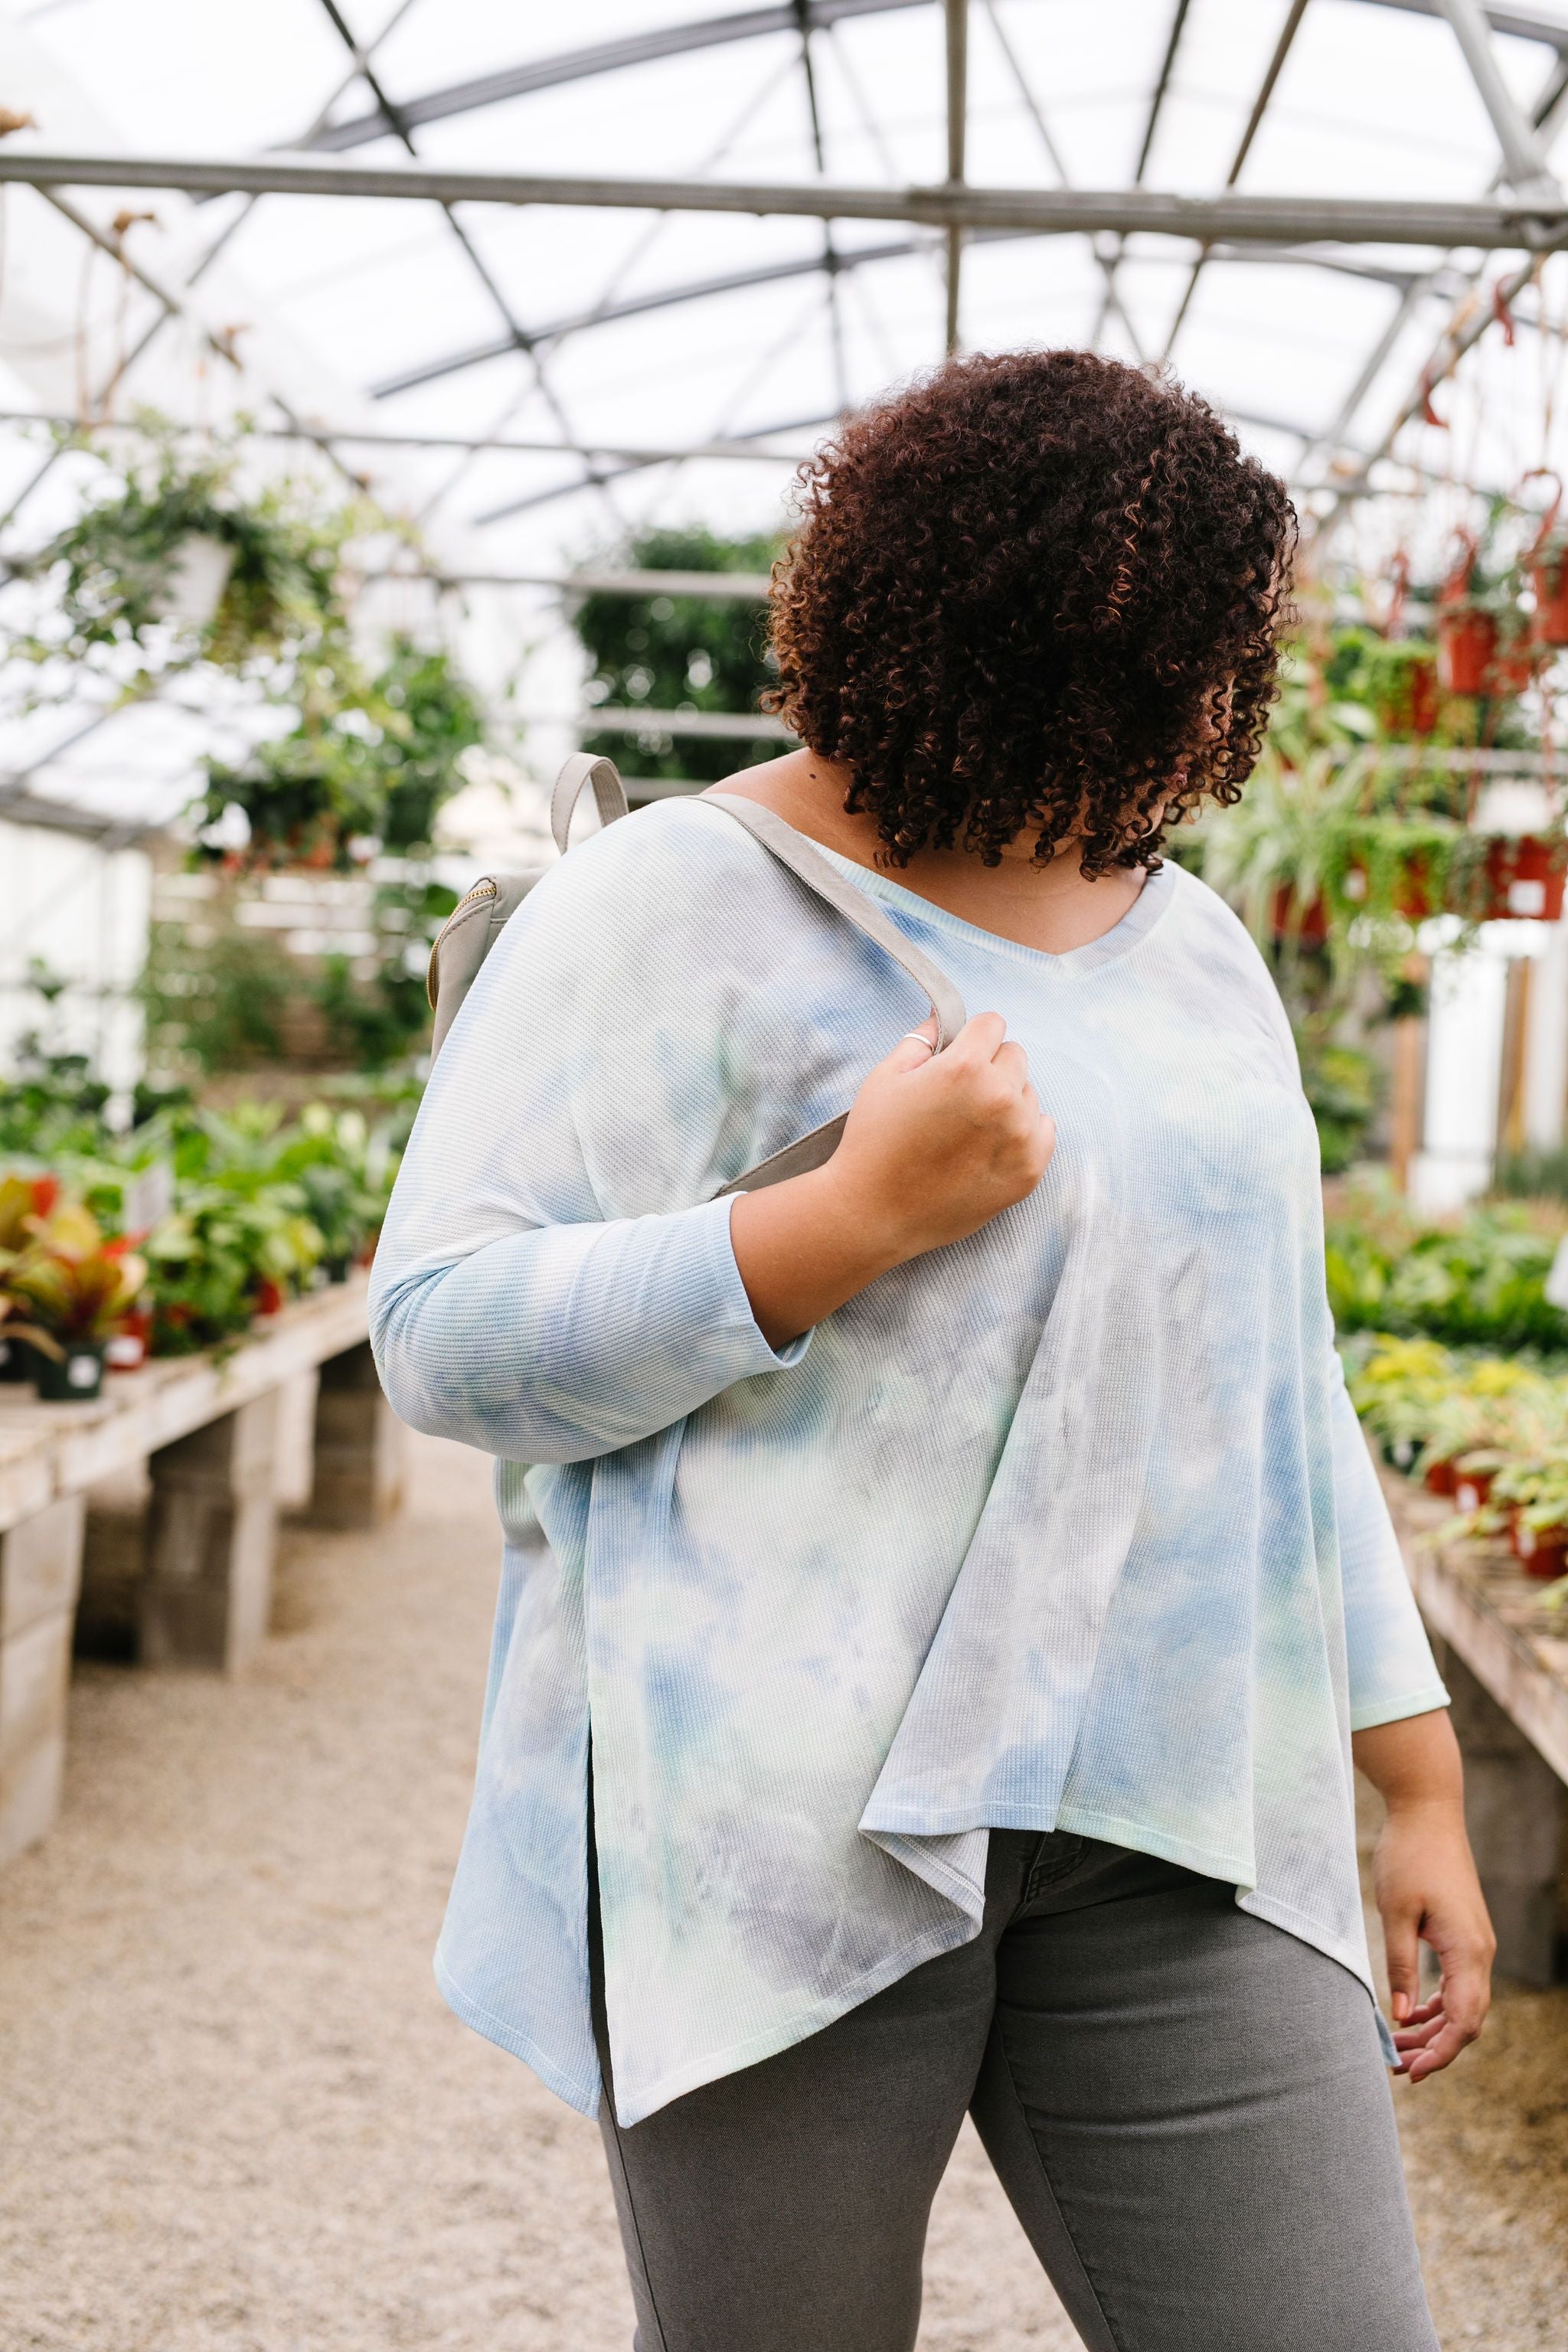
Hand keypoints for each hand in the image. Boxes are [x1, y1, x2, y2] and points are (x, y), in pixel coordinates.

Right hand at [729, 1011, 1052, 1347]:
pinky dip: (1022, 1133)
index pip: (993, 1024)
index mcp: (965, 1068)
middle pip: (1015, 1056)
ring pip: (1029, 1094)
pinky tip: (988, 1146)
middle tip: (958, 1097)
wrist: (873, 1213)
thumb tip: (944, 1018)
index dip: (971, 1037)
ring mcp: (1019, 1137)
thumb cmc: (873, 1144)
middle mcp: (1000, 1098)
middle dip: (990, 1067)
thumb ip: (922, 1039)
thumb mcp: (886, 1077)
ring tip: (968, 1129)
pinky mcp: (1029, 1171)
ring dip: (1006, 1101)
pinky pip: (1043, 1130)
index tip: (958, 1054)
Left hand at [1373, 1797, 1494, 2082]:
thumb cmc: (1409, 1857)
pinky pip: (1457, 1982)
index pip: (1463, 2021)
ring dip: (1433, 2028)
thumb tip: (1399, 2015)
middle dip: (1435, 2048)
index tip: (1411, 2073)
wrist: (1428, 1813)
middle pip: (1466, 2019)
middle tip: (1397, 2067)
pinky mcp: (1464, 1934)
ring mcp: (1475, 1943)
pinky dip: (1436, 2003)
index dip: (1440, 2053)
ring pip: (1462, 2003)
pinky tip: (1411, 2013)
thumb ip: (1399, 1965)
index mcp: (1468, 1951)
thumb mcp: (1394, 1912)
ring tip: (1399, 2048)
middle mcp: (1480, 1953)